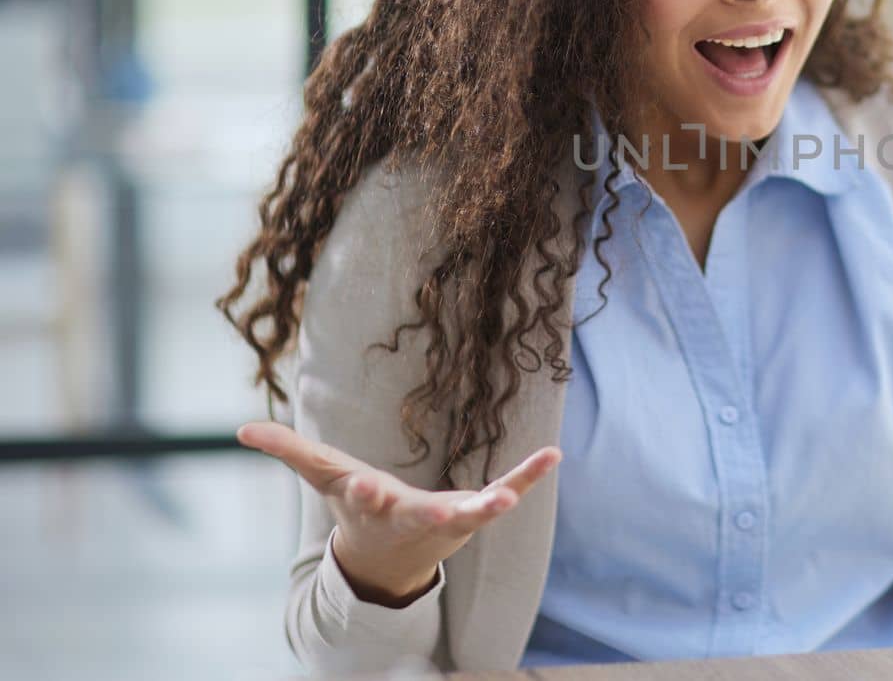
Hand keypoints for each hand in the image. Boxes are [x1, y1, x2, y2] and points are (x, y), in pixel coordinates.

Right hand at [237, 421, 560, 604]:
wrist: (390, 560)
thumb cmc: (357, 508)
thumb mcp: (323, 475)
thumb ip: (288, 450)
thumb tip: (241, 429)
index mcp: (371, 505)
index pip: (364, 499)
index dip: (365, 493)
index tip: (365, 486)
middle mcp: (411, 515)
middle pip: (416, 514)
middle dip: (425, 513)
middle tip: (438, 509)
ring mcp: (448, 518)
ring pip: (469, 514)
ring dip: (489, 505)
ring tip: (506, 496)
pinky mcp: (475, 511)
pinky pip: (508, 490)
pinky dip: (530, 475)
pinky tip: (554, 453)